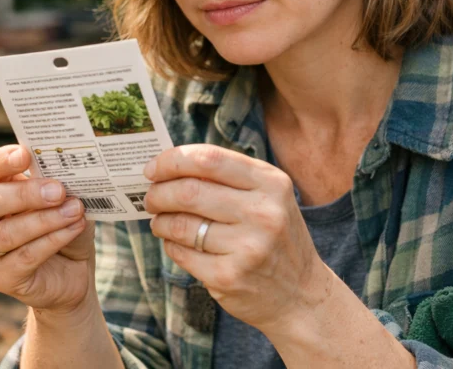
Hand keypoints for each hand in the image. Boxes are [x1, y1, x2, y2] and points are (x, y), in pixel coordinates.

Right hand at [0, 144, 95, 313]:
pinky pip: (24, 257)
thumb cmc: (61, 224)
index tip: (25, 154)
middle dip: (24, 194)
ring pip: (6, 233)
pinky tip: (74, 228)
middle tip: (58, 190)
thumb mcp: (62, 198)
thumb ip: (57, 183)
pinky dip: (52, 240)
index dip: (1, 161)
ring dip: (44, 220)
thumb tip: (68, 167)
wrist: (72, 271)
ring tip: (75, 209)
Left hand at [142, 144, 328, 333]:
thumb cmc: (276, 237)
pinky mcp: (229, 276)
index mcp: (272, 183)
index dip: (172, 160)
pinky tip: (175, 243)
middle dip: (158, 193)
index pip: (209, 159)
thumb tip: (170, 165)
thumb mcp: (268, 198)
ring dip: (160, 221)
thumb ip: (228, 177)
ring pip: (180, 224)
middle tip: (150, 198)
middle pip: (189, 191)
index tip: (152, 168)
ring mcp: (247, 247)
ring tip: (160, 221)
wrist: (302, 294)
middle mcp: (264, 213)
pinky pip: (181, 253)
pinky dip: (170, 245)